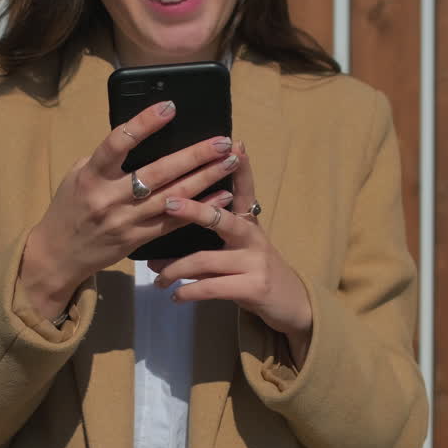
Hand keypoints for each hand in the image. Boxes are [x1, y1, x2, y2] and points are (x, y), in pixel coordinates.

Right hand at [19, 100, 240, 319]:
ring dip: (205, 178)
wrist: (58, 255)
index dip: (144, 124)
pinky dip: (200, 208)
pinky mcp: (138, 240)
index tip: (169, 107)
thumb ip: (104, 159)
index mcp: (91, 176)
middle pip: (158, 172)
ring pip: (173, 197)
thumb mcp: (77, 177)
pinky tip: (221, 196)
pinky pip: (174, 222)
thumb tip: (138, 136)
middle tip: (222, 140)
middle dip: (194, 155)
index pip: (118, 144)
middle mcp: (109, 198)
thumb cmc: (69, 208)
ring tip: (229, 161)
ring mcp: (126, 221)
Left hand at [150, 144, 313, 366]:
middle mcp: (254, 238)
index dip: (241, 168)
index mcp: (249, 225)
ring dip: (175, 269)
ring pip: (206, 260)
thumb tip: (157, 251)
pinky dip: (189, 292)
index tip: (235, 143)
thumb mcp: (236, 254)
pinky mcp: (253, 288)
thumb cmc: (254, 273)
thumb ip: (204, 248)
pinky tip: (175, 296)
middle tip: (168, 203)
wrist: (291, 305)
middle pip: (220, 219)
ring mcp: (255, 263)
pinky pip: (212, 287)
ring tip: (156, 278)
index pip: (245, 190)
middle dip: (193, 210)